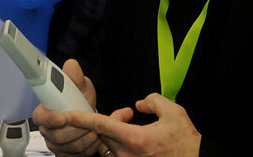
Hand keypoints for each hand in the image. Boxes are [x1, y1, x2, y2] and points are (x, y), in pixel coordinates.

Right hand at [32, 59, 100, 156]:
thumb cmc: (80, 100)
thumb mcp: (80, 85)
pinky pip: (76, 155)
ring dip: (86, 138)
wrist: (87, 116)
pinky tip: (93, 137)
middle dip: (77, 129)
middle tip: (89, 121)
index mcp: (44, 111)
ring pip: (69, 147)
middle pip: (57, 135)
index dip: (51, 119)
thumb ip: (75, 76)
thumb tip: (71, 66)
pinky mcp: (64, 153)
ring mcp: (54, 143)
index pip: (40, 117)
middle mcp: (46, 129)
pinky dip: (89, 147)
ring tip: (94, 128)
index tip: (64, 117)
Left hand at [68, 93, 200, 156]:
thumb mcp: (174, 112)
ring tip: (133, 127)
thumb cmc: (186, 141)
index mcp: (135, 139)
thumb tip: (138, 104)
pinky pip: (118, 155)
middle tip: (128, 114)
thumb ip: (152, 101)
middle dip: (109, 121)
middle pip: (103, 135)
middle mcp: (127, 155)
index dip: (82, 119)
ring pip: (110, 146)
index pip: (101, 125)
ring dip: (115, 134)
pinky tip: (136, 139)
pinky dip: (121, 144)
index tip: (67, 115)